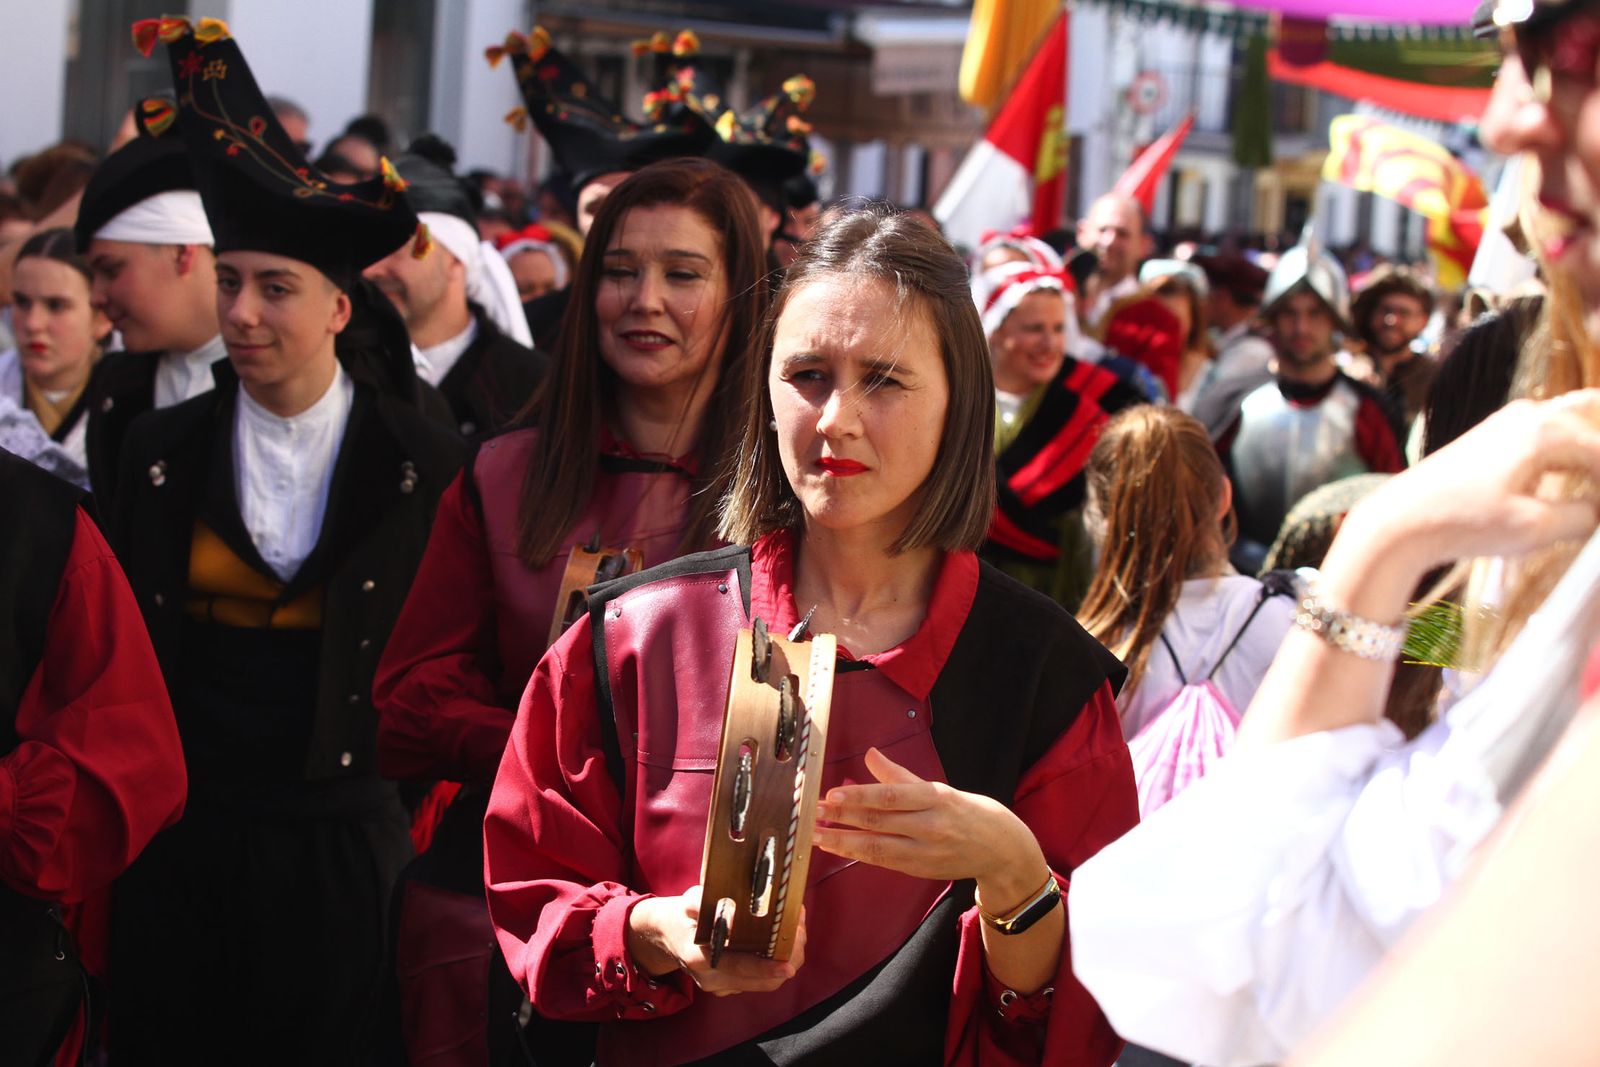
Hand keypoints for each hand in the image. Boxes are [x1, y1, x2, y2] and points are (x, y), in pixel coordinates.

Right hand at [626, 887, 805, 996]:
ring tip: (797, 931)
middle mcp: (712, 979)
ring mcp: (721, 987)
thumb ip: (705, 903)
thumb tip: (731, 911)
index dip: (765, 968)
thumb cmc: (681, 915)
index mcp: (701, 958)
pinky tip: (785, 939)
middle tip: (800, 932)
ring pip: (765, 983)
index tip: (787, 965)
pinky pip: (759, 980)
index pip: (739, 968)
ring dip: (786, 960)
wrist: (666, 934)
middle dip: (787, 960)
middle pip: (761, 981)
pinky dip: (776, 963)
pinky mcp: (729, 986)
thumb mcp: (689, 901)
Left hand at [813, 747, 1048, 911]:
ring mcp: (926, 853)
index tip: (833, 794)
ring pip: (878, 847)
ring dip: (843, 842)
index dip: (861, 796)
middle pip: (880, 823)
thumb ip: (900, 775)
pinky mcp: (921, 871)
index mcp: (936, 798)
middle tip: (814, 813)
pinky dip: (859, 855)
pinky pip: (885, 862)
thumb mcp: (938, 787)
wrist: (1002, 850)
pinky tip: (839, 848)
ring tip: (816, 835)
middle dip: (843, 818)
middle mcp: (931, 826)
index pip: (892, 796)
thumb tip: (870, 755)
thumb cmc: (968, 812)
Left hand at [1344, 390, 1599, 572]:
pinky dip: (1567, 454)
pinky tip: (1570, 483)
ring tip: (1586, 492)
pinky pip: (1548, 435)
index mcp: (1546, 430)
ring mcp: (1509, 420)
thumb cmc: (1463, 523)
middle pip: (1594, 420)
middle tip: (1592, 500)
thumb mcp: (1535, 528)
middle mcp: (1530, 413)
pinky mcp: (1493, 435)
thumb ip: (1586, 516)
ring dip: (1588, 453)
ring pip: (1573, 423)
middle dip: (1598, 459)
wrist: (1401, 522)